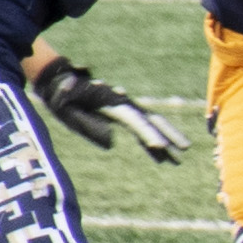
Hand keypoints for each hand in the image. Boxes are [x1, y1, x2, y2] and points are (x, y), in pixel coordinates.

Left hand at [32, 60, 188, 162]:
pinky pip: (139, 130)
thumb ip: (87, 123)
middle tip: (185, 149)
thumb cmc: (60, 96)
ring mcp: (123, 108)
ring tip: (178, 160)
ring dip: (165, 141)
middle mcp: (122, 104)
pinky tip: (160, 158)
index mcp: (110, 103)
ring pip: (149, 125)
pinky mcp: (119, 115)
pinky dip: (151, 143)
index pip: (135, 121)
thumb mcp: (67, 109)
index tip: (162, 147)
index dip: (149, 134)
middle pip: (151, 119)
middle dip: (170, 134)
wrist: (57, 81)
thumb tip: (113, 140)